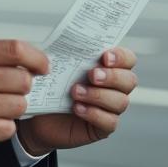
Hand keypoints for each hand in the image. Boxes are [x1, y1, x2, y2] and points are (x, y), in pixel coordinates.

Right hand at [0, 40, 49, 157]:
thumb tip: (22, 59)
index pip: (15, 50)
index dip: (36, 58)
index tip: (43, 66)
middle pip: (23, 80)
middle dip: (23, 87)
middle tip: (12, 91)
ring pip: (20, 106)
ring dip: (13, 108)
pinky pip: (9, 127)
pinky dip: (3, 126)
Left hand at [16, 47, 137, 156]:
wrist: (38, 117)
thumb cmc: (51, 87)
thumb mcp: (57, 66)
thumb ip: (67, 53)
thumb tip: (69, 38)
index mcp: (108, 68)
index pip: (128, 59)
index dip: (121, 57)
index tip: (105, 57)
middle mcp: (115, 88)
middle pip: (130, 80)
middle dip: (112, 77)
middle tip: (92, 75)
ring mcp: (111, 109)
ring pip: (121, 101)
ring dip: (98, 95)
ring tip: (75, 92)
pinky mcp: (103, 128)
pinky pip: (110, 121)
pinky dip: (94, 113)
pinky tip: (77, 108)